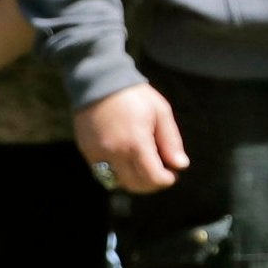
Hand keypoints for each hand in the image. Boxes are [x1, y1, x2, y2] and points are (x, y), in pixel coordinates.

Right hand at [74, 82, 189, 192]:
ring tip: (145, 166)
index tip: (173, 173)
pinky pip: (103, 173)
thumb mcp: (161, 113)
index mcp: (136, 142)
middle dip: (152, 184)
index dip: (166, 180)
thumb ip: (171, 141)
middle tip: (162, 172)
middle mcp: (114, 153)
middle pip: (135, 184)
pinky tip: (128, 160)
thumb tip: (180, 165)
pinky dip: (118, 174)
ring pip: (118, 182)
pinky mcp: (87, 152)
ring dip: (134, 181)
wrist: (100, 82)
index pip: (152, 177)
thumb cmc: (135, 96)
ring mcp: (98, 154)